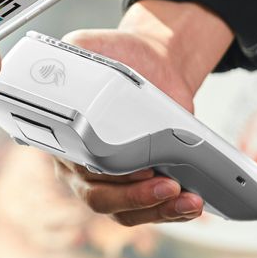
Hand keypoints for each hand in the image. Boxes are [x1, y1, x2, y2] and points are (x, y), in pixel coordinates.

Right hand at [55, 0, 232, 225]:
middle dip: (135, 197)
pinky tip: (192, 204)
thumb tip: (68, 60)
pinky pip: (146, 211)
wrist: (152, 63)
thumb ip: (73, 53)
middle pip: (99, 197)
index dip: (103, 174)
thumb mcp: (88, 44)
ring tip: (189, 201)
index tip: (136, 165)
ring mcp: (108, 181)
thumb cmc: (117, 56)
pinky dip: (170, 211)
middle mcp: (79, 166)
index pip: (76, 166)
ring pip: (124, 212)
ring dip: (158, 211)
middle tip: (168, 185)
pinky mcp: (137, 186)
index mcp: (63, 136)